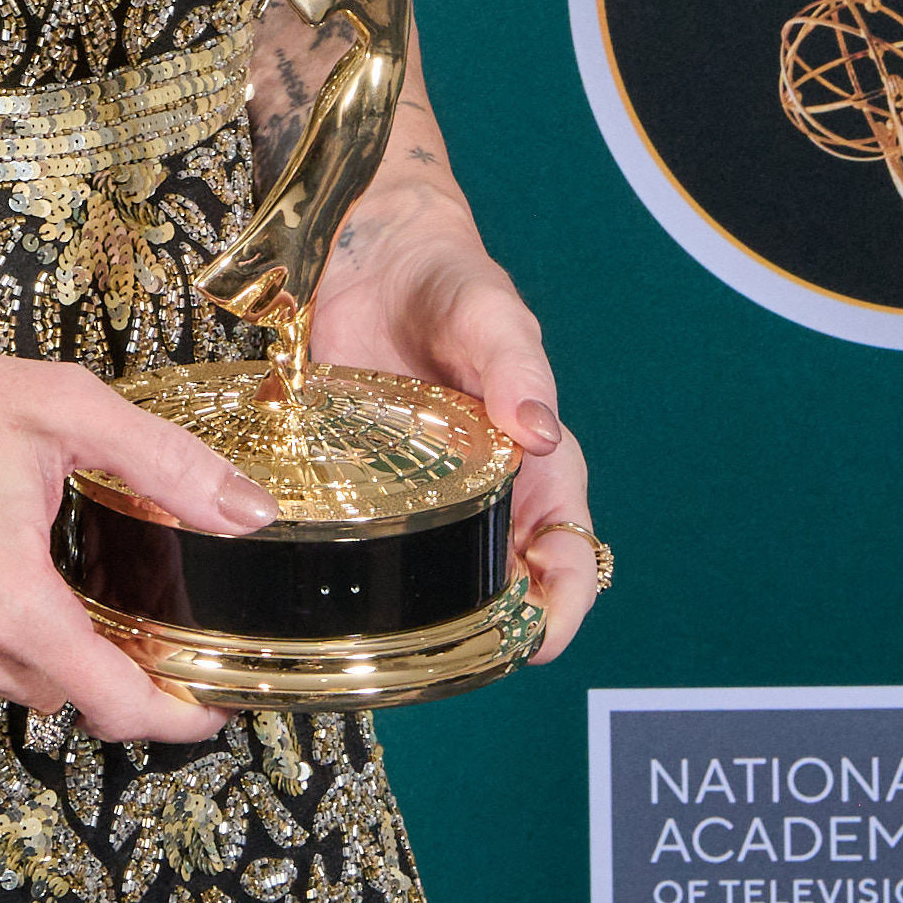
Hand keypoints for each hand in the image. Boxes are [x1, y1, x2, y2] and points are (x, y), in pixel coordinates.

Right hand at [0, 325, 274, 744]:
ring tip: (89, 586)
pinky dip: (19, 639)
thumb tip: (247, 511)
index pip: (116, 703)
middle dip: (128, 670)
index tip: (218, 705)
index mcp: (13, 600)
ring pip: (34, 684)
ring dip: (70, 651)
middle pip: (80, 696)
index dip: (178, 717)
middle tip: (163, 616)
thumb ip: (167, 463)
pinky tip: (23, 575)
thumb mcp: (66, 409)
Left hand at [309, 176, 603, 664]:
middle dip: (497, 629)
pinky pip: (369, 542)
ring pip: (438, 574)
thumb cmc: (448, 277)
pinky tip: (334, 594)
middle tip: (462, 657)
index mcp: (534, 457)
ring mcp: (421, 491)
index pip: (568, 548)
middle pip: (507, 581)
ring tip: (401, 647)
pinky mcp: (360, 481)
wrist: (368, 245)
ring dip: (431, 613)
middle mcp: (485, 487)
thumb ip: (516, 365)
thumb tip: (543, 429)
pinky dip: (361, 573)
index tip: (539, 637)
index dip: (563, 601)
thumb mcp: (486, 313)